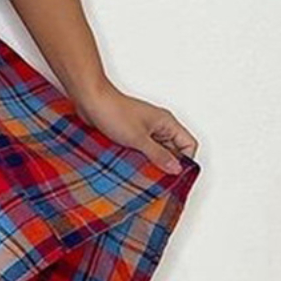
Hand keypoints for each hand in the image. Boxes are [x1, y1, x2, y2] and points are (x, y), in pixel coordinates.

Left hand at [71, 79, 198, 176]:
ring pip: (156, 151)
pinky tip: (132, 167)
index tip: (174, 175)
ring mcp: (145, 130)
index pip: (189, 144)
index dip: (185, 161)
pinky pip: (142, 150)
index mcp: (167, 122)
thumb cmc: (114, 112)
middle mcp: (159, 126)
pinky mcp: (131, 134)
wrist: (91, 101)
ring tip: (143, 173)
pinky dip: (139, 159)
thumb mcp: (138, 138)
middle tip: (158, 179)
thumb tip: (176, 168)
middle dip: (167, 165)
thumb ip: (158, 155)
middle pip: (173, 150)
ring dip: (151, 162)